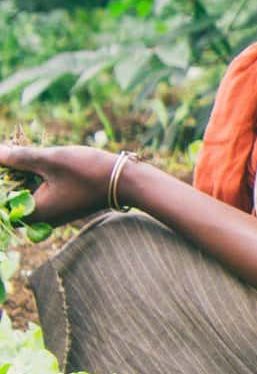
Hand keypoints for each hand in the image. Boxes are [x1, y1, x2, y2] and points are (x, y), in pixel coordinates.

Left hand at [0, 144, 124, 227]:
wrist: (126, 182)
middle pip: (10, 200)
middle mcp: (41, 218)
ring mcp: (52, 213)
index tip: (6, 164)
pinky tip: (37, 165)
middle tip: (11, 155)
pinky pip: (37, 195)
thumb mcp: (51, 159)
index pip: (2, 203)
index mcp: (34, 212)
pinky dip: (33, 181)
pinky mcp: (61, 206)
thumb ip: (18, 157)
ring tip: (20, 156)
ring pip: (23, 196)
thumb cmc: (88, 172)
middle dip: (8, 178)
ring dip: (19, 177)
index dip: (1, 182)